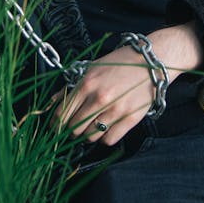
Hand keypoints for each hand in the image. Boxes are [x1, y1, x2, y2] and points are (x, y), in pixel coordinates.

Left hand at [52, 23, 201, 145]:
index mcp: (87, 83)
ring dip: (87, 135)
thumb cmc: (120, 64)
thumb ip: (72, 87)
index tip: (55, 128)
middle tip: (74, 128)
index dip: (56, 123)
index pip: (62, 113)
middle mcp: (99, 98)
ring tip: (91, 126)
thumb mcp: (92, 69)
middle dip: (71, 130)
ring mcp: (115, 110)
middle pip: (74, 127)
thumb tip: (52, 103)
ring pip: (90, 136)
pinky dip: (104, 138)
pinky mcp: (129, 119)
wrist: (151, 62)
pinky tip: (106, 128)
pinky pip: (108, 139)